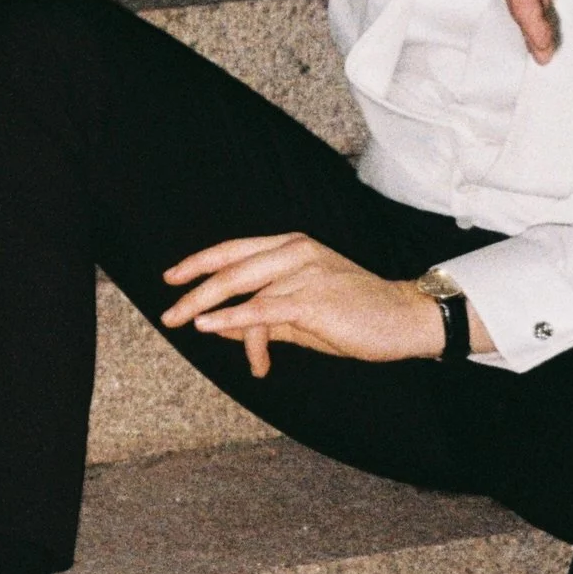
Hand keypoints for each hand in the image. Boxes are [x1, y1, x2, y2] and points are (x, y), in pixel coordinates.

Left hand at [161, 232, 476, 378]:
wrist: (404, 319)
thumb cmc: (354, 316)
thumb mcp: (301, 315)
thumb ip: (262, 318)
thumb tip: (220, 327)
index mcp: (292, 246)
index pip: (234, 250)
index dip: (199, 262)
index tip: (171, 277)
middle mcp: (295, 251)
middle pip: (230, 268)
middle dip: (193, 291)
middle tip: (168, 315)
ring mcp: (305, 272)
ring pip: (242, 289)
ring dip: (209, 312)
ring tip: (184, 324)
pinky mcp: (313, 299)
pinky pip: (262, 309)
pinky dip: (232, 319)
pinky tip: (210, 327)